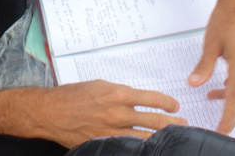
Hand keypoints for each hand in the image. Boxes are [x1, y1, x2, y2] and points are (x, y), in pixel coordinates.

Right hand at [32, 80, 186, 147]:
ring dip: (162, 138)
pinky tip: (149, 150)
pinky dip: (141, 149)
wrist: (51, 112)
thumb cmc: (72, 95)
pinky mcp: (105, 144)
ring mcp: (112, 132)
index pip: (153, 99)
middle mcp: (119, 114)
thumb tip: (135, 99)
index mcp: (118, 94)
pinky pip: (129, 148)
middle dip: (174, 123)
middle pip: (155, 121)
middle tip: (184, 124)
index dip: (168, 103)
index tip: (175, 106)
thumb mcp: (99, 85)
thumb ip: (119, 93)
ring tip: (173, 138)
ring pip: (146, 138)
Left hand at [188, 0, 234, 133]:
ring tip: (212, 98)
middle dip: (231, 114)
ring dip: (230, 97)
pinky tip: (223, 83)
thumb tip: (194, 84)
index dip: (228, 118)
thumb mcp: (211, 44)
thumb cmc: (227, 18)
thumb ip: (204, 66)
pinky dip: (233, 84)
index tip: (221, 130)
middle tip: (220, 127)